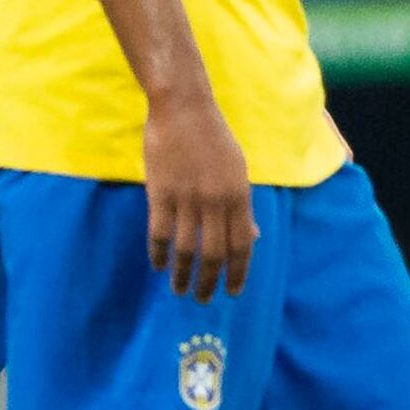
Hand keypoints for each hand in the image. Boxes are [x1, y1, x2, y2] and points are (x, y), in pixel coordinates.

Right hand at [141, 88, 255, 299]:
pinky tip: (156, 266)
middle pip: (214, 253)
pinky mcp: (160, 192)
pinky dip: (157, 253)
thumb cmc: (214, 138)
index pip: (242, 245)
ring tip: (178, 290)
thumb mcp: (239, 171)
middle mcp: (216, 202)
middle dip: (210, 281)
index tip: (233, 292)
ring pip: (185, 248)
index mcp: (239, 196)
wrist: (184, 109)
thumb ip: (244, 206)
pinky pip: (158, 231)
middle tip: (204, 300)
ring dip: (182, 274)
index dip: (238, 273)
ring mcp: (187, 198)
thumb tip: (253, 237)